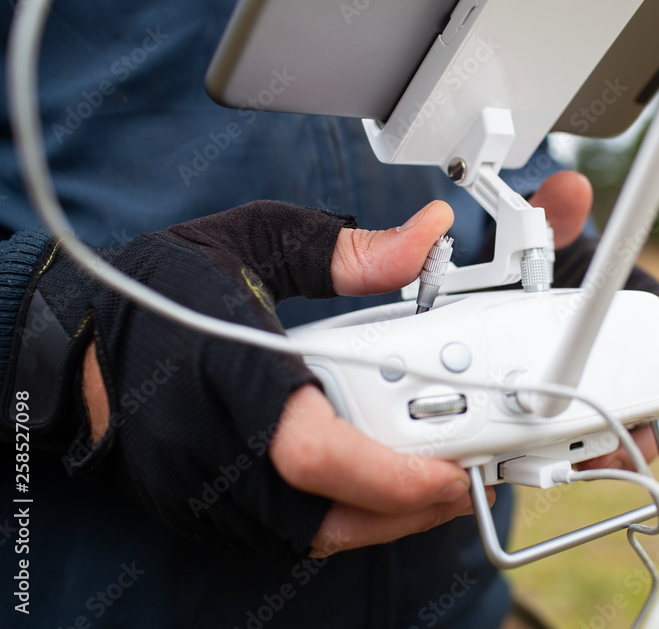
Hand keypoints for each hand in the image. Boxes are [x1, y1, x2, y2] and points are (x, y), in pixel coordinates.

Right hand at [74, 200, 485, 555]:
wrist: (79, 340)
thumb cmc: (161, 292)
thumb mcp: (255, 241)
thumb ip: (349, 251)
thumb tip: (427, 236)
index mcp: (230, 376)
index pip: (313, 451)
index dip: (390, 473)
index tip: (451, 467)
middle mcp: (216, 449)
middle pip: (329, 513)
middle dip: (413, 504)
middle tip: (467, 474)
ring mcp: (207, 491)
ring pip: (317, 534)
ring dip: (387, 517)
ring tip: (437, 482)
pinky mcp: (206, 511)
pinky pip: (293, 534)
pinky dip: (348, 519)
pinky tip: (381, 490)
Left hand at [528, 171, 658, 471]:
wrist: (510, 317)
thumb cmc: (541, 281)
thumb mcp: (544, 249)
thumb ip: (555, 218)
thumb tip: (569, 186)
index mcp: (636, 315)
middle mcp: (631, 358)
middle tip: (648, 426)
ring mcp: (608, 394)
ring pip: (633, 428)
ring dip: (622, 443)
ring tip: (598, 453)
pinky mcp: (578, 422)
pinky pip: (595, 447)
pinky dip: (587, 456)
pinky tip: (570, 461)